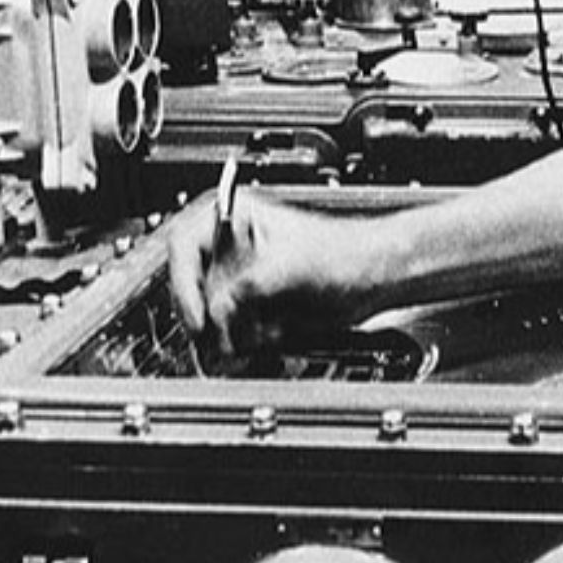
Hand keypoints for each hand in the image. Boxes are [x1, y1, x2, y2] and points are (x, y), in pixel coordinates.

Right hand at [166, 187, 376, 356]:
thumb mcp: (293, 264)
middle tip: (216, 338)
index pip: (184, 246)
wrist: (379, 276)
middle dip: (203, 316)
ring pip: (208, 315)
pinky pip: (230, 333)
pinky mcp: (255, 309)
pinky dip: (239, 345)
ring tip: (245, 342)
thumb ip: (250, 286)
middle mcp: (234, 248)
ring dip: (220, 336)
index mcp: (237, 217)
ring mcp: (243, 280)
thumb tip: (218, 310)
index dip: (183, 284)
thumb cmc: (349, 251)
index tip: (197, 316)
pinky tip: (262, 343)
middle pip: (191, 286)